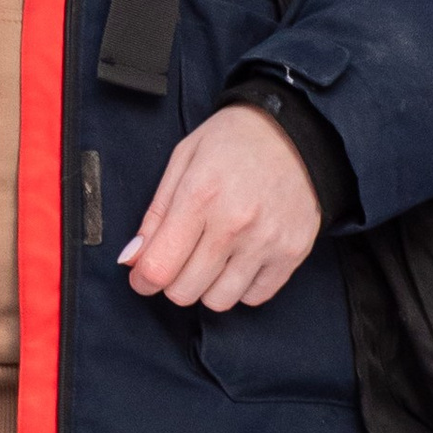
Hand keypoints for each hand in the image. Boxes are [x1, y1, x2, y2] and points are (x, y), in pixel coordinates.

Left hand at [120, 104, 320, 312]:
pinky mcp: (293, 253)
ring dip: (207, 287)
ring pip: (219, 301)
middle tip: (180, 260)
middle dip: (173, 281)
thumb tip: (133, 259)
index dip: (143, 280)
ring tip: (212, 258)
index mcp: (200, 196)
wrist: (299, 132)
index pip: (159, 268)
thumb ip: (156, 213)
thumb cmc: (235, 141)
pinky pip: (255, 297)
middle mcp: (234, 224)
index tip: (144, 276)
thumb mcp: (184, 160)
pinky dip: (241, 286)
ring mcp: (267, 241)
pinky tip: (240, 260)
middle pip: (185, 291)